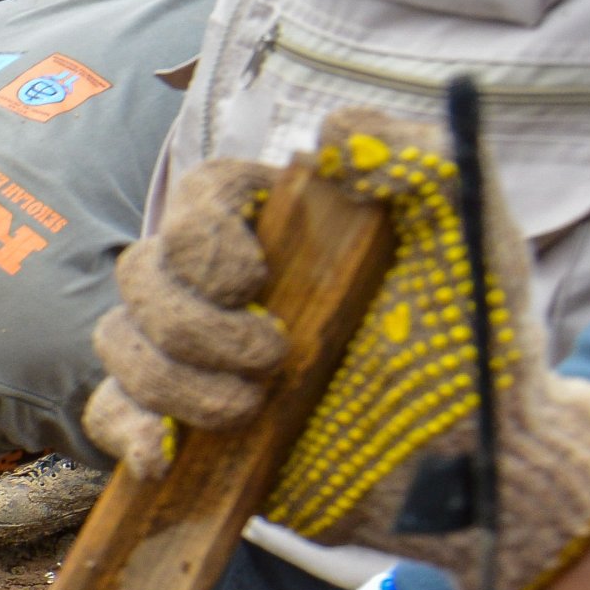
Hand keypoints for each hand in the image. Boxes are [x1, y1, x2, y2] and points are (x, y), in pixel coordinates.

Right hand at [91, 120, 589, 589]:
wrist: (474, 458)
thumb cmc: (477, 341)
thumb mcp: (467, 226)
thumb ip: (414, 156)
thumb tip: (332, 132)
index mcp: (284, 228)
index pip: (197, 194)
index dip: (201, 236)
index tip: (254, 280)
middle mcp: (232, 288)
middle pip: (142, 272)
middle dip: (191, 322)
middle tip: (274, 356)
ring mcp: (204, 359)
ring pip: (120, 341)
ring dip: (173, 379)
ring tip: (251, 410)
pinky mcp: (192, 428)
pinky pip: (112, 415)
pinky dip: (130, 430)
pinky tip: (170, 454)